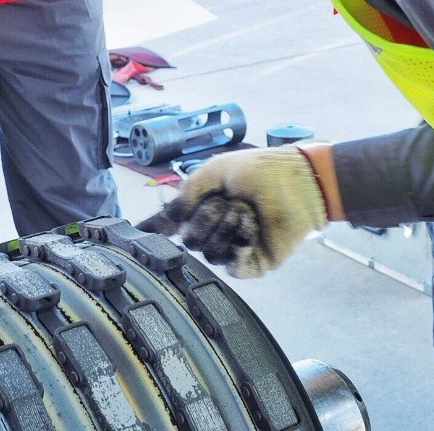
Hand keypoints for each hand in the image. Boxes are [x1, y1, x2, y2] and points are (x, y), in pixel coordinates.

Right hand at [137, 147, 327, 277]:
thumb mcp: (214, 171)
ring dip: (227, 225)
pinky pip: (230, 263)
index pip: (173, 223)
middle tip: (228, 201)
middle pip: (190, 238)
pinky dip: (238, 240)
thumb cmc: (259, 170)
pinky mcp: (251, 264)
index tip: (136, 233)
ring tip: (247, 211)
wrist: (297, 182)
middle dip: (206, 217)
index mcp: (204, 206)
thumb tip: (167, 218)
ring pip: (209, 251)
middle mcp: (215, 228)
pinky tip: (250, 226)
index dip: (155, 228)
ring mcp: (232, 248)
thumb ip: (186, 194)